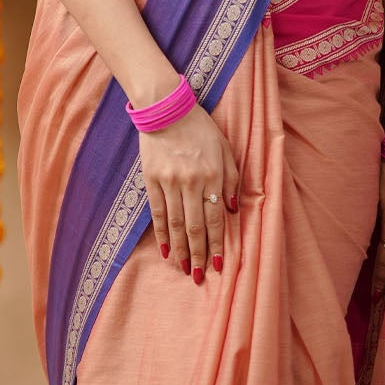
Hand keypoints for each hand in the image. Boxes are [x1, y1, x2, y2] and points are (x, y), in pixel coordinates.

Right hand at [139, 106, 240, 282]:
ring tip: (184, 269)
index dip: (217, 243)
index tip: (219, 264)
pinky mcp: (151, 180)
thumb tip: (232, 210)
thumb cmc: (200, 128)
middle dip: (198, 254)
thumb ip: (232, 179)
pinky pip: (157, 213)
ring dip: (180, 250)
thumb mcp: (225, 148)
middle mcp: (192, 182)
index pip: (216, 218)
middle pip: (195, 227)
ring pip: (175, 224)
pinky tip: (166, 250)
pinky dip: (161, 234)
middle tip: (199, 276)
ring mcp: (169, 182)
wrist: (165, 108)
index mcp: (213, 175)